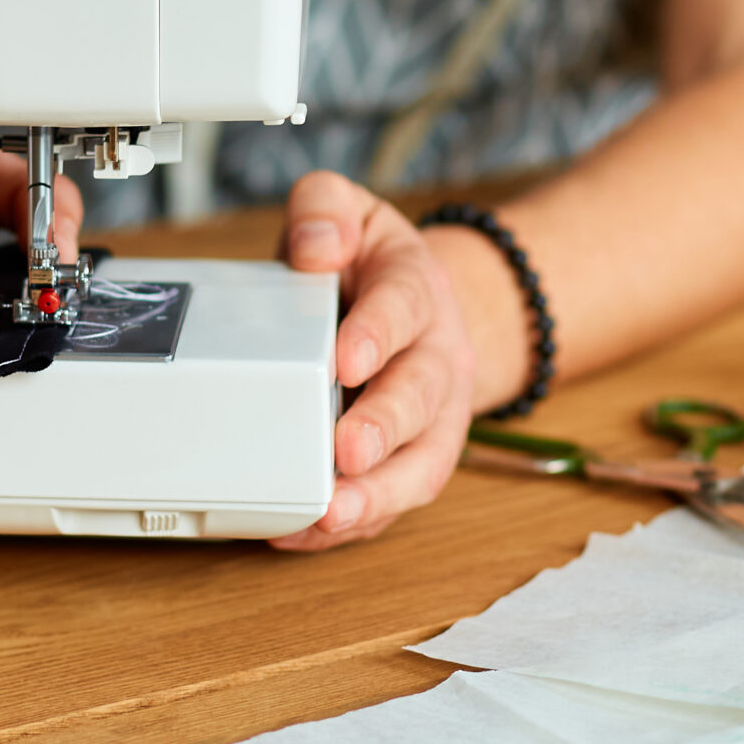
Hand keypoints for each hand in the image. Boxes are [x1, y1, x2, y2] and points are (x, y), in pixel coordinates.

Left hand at [269, 171, 493, 550]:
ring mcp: (432, 419)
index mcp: (416, 289)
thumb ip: (325, 210)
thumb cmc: (367, 270)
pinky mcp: (414, 464)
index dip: (377, 334)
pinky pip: (394, 502)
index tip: (345, 359)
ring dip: (378, 495)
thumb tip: (314, 246)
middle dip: (385, 427)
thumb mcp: (350, 215)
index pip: (404, 306)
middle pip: (421, 397)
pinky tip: (306, 533)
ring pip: (421, 464)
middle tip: (346, 451)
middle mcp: (437, 359)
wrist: (419, 312)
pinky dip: (356, 524)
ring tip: (332, 514)